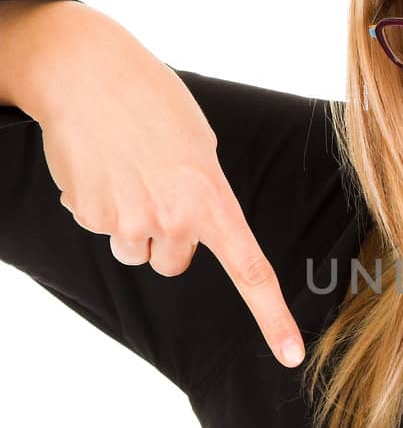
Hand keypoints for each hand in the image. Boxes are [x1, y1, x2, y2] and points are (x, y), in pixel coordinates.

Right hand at [10, 0, 304, 366]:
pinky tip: (99, 165)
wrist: (87, 72)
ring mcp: (128, 221)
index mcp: (213, 200)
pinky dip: (98, 203)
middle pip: (173, 263)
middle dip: (166, 235)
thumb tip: (193, 228)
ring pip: (134, 251)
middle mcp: (174, 220)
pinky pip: (100, 227)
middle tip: (155, 185)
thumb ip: (206, 194)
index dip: (273, 317)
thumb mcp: (199, 146)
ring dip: (130, 222)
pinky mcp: (90, 215)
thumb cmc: (150, 100)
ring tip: (125, 171)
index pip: (252, 271)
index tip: (290, 355)